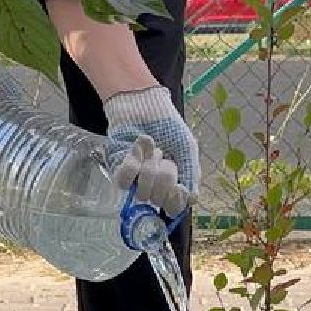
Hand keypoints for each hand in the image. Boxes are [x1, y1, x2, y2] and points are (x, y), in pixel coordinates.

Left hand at [104, 86, 196, 215]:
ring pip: (143, 192)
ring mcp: (136, 179)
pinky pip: (125, 180)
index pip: (175, 206)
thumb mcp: (187, 147)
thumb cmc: (168, 124)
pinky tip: (139, 146)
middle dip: (165, 177)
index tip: (178, 187)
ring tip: (153, 148)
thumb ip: (191, 173)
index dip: (175, 200)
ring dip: (150, 168)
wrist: (145, 103)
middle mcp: (155, 186)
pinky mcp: (119, 169)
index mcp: (175, 183)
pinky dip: (134, 163)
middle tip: (165, 156)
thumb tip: (191, 199)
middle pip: (160, 200)